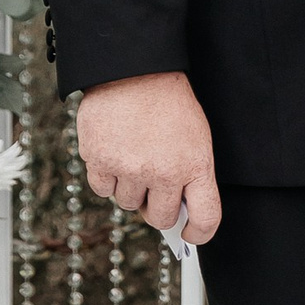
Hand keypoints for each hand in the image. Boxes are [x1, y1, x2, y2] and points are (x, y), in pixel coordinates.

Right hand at [77, 71, 221, 242]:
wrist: (135, 69)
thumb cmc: (169, 103)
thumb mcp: (196, 136)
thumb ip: (190, 174)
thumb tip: (175, 210)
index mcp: (196, 165)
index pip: (206, 218)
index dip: (199, 233)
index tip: (190, 235)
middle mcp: (163, 173)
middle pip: (160, 218)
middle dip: (157, 207)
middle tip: (155, 186)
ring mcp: (129, 169)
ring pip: (128, 204)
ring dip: (131, 188)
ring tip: (134, 156)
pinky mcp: (99, 161)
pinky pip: (102, 190)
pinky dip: (107, 177)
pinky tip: (114, 153)